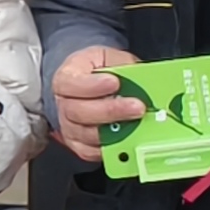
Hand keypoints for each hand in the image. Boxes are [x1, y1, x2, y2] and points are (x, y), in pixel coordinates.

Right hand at [51, 44, 144, 165]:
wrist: (88, 84)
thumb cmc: (99, 71)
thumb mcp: (109, 58)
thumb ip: (123, 66)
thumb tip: (146, 78)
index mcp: (66, 78)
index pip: (69, 84)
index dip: (91, 86)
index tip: (114, 82)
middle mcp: (63, 105)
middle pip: (78, 112)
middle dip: (110, 111)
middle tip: (137, 107)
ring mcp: (69, 127)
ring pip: (86, 134)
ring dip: (114, 131)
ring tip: (139, 124)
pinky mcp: (78, 145)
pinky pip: (91, 151)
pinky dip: (110, 148)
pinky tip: (129, 139)